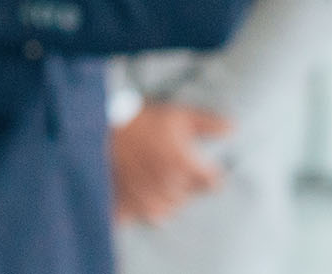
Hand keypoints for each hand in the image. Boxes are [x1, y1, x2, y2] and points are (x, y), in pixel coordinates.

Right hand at [109, 102, 230, 222]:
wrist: (98, 129)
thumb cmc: (142, 121)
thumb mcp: (178, 115)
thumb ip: (209, 124)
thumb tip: (233, 128)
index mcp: (184, 166)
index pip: (211, 183)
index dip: (208, 174)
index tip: (202, 168)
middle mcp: (169, 187)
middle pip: (188, 197)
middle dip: (184, 186)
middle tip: (171, 169)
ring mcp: (146, 200)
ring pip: (167, 210)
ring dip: (166, 199)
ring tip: (156, 182)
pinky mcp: (126, 207)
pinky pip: (141, 217)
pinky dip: (142, 209)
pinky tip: (138, 193)